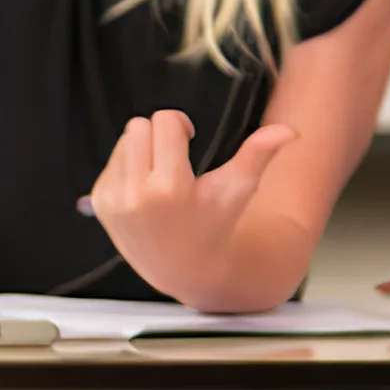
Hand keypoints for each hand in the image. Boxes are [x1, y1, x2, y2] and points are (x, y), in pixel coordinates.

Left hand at [88, 111, 298, 300]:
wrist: (183, 267)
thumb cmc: (215, 224)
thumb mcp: (239, 189)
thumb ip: (259, 155)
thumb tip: (290, 131)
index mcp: (170, 187)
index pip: (165, 121)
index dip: (181, 124)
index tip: (190, 139)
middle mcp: (136, 194)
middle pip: (139, 125)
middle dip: (160, 134)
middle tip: (176, 155)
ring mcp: (113, 200)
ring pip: (124, 140)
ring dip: (143, 147)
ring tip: (161, 172)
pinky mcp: (99, 203)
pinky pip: (111, 161)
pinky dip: (128, 166)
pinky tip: (146, 188)